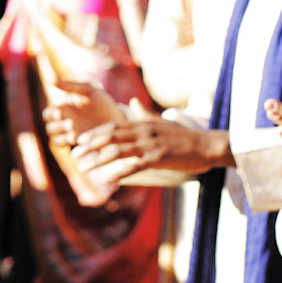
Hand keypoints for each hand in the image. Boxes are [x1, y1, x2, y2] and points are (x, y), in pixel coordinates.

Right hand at [42, 80, 123, 150]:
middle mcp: (64, 123)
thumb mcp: (87, 90)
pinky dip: (70, 146)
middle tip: (70, 123)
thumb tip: (50, 79)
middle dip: (58, 126)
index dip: (51, 114)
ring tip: (74, 134)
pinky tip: (79, 141)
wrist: (118, 117)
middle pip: (50, 128)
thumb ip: (69, 86)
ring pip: (56, 140)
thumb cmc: (102, 100)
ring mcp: (71, 136)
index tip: (61, 112)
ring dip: (62, 138)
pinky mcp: (79, 146)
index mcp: (63, 109)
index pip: (47, 114)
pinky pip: (68, 150)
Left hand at [71, 112, 229, 185]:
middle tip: (73, 154)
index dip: (93, 134)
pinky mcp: (160, 157)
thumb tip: (131, 102)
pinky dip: (119, 172)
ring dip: (98, 159)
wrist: (207, 145)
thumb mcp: (163, 122)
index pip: (112, 126)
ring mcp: (151, 144)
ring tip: (83, 168)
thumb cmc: (185, 136)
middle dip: (89, 146)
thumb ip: (144, 114)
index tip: (78, 141)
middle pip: (110, 136)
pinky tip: (107, 180)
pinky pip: (135, 165)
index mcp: (142, 124)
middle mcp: (143, 131)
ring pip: (118, 151)